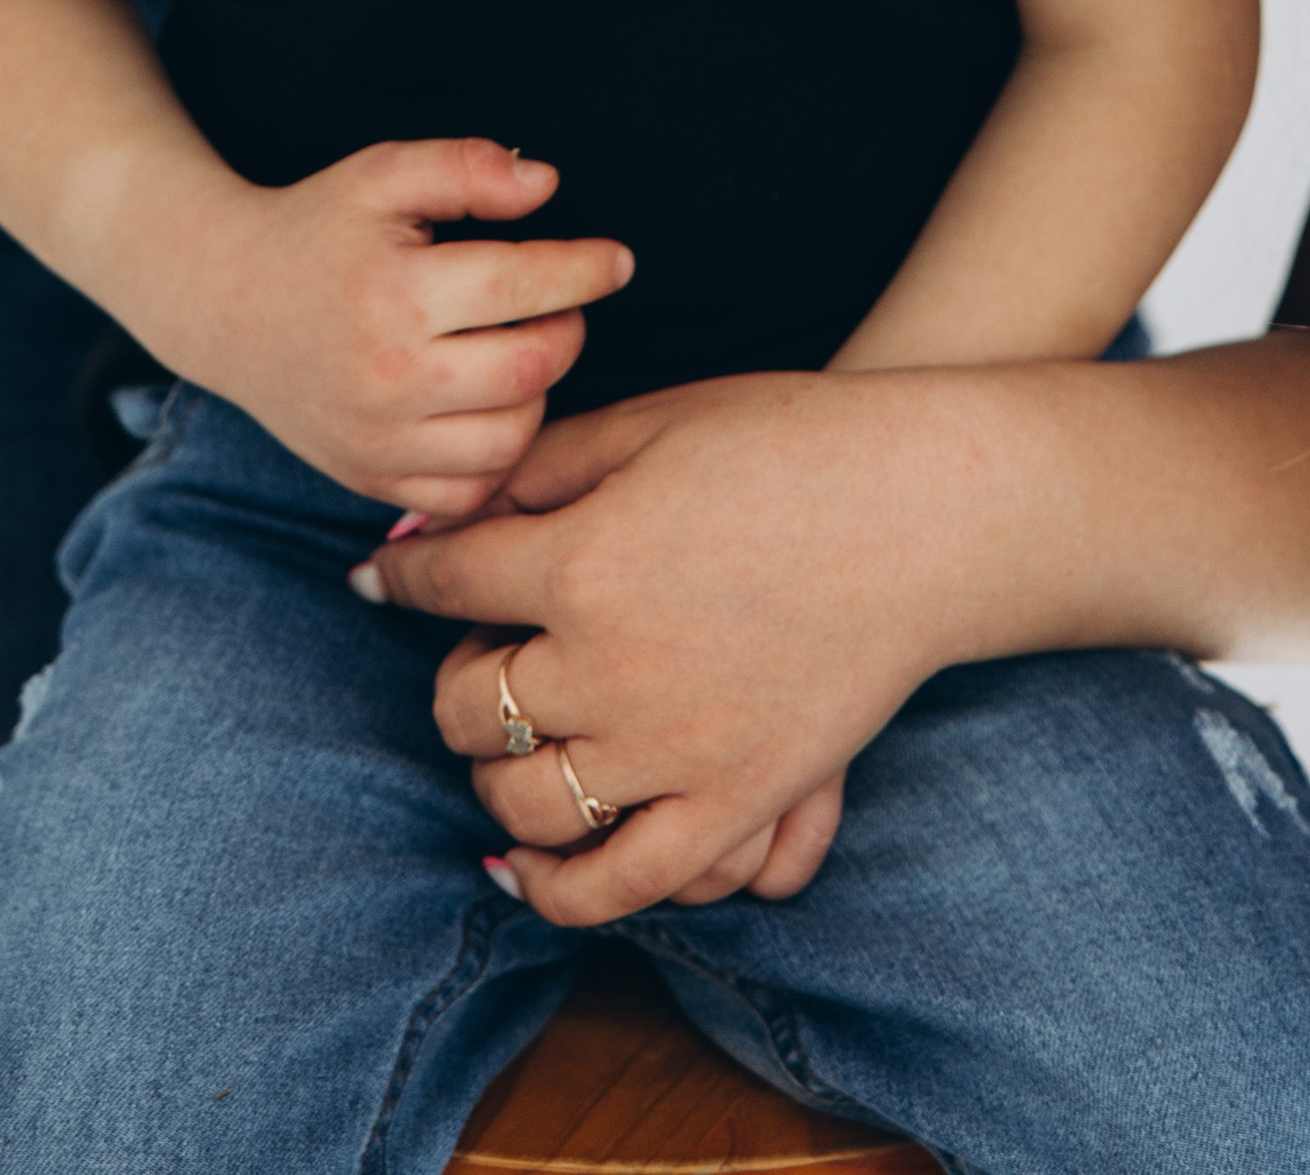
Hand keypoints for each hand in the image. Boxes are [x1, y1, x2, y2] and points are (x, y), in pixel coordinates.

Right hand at [187, 138, 632, 516]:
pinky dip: (497, 456)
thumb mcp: (384, 173)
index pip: (525, 284)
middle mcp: (388, 377)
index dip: (587, 268)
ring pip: (511, 439)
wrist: (225, 304)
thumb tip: (548, 185)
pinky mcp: (370, 480)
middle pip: (531, 368)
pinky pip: (468, 493)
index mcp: (396, 293)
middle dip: (569, 330)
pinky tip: (490, 407)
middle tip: (561, 304)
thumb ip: (467, 168)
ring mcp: (377, 440)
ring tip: (522, 351)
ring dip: (538, 393)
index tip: (617, 261)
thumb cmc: (318, 230)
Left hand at [360, 369, 1004, 919]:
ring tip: (509, 742)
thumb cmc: (792, 441)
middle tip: (472, 651)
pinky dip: (554, 887)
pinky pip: (616, 882)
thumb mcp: (654, 422)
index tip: (382, 577)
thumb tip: (446, 514)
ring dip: (493, 774)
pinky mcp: (734, 803)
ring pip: (522, 803)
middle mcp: (609, 668)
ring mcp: (671, 750)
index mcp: (580, 561)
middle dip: (451, 676)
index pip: (444, 582)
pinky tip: (528, 864)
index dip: (402, 574)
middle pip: (468, 706)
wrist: (927, 509)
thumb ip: (541, 469)